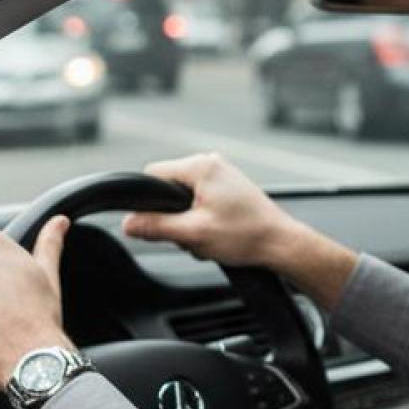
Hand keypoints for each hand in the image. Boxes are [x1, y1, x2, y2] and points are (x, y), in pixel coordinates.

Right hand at [122, 153, 300, 267]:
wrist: (281, 244)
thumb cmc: (247, 236)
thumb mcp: (193, 234)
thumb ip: (156, 227)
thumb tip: (127, 224)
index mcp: (201, 166)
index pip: (152, 174)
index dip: (148, 201)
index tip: (159, 223)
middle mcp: (211, 163)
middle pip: (168, 188)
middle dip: (173, 216)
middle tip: (193, 235)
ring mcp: (222, 175)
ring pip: (184, 198)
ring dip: (189, 222)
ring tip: (210, 237)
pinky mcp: (229, 188)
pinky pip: (200, 202)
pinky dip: (202, 220)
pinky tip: (218, 235)